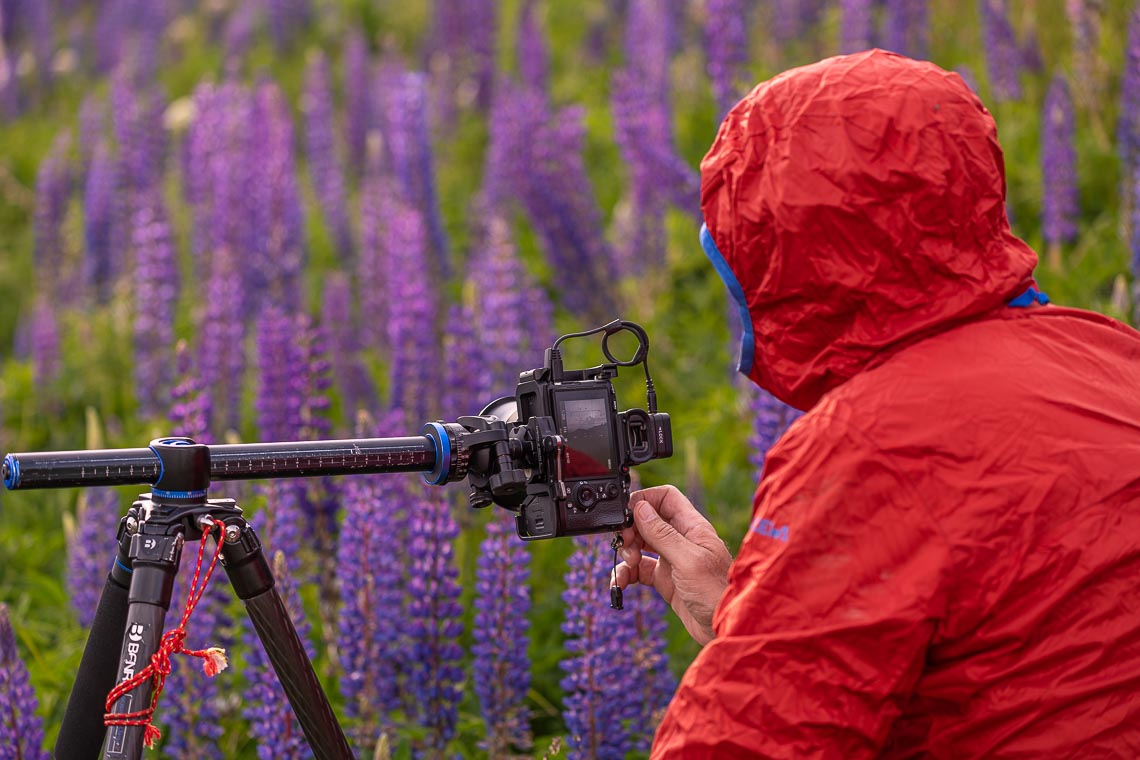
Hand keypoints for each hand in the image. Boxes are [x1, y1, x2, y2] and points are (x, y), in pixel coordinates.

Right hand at [613, 485, 732, 645]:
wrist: (725, 629)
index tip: (626, 513)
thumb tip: (640, 508)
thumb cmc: (717, 593)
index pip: (665, 497)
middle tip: (625, 542)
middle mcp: (681, 540)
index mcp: (691, 527)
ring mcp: (672, 560)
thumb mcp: (687, 560)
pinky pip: (640, 570)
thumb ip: (662, 534)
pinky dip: (627, 574)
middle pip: (648, 520)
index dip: (644, 499)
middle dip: (631, 528)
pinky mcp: (666, 580)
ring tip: (629, 562)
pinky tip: (621, 583)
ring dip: (627, 551)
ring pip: (641, 545)